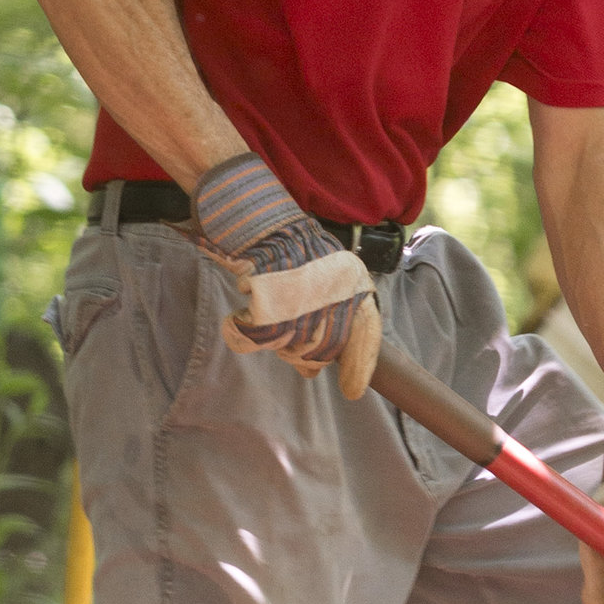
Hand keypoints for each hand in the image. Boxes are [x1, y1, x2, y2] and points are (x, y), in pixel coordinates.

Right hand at [189, 153, 382, 400]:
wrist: (258, 213)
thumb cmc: (290, 247)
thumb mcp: (319, 275)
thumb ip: (322, 321)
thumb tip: (311, 373)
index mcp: (351, 282)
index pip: (364, 331)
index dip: (360, 364)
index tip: (353, 390)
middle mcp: (332, 289)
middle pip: (320, 348)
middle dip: (301, 353)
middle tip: (283, 336)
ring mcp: (301, 294)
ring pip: (289, 345)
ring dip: (274, 340)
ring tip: (263, 315)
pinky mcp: (268, 295)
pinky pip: (256, 333)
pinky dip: (242, 331)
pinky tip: (239, 318)